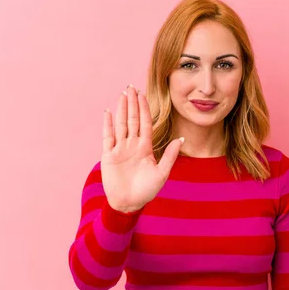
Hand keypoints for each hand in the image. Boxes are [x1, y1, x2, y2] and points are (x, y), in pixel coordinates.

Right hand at [101, 85, 183, 212]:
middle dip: (133, 103)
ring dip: (121, 109)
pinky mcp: (109, 155)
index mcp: (145, 147)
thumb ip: (169, 156)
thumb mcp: (162, 173)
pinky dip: (108, 124)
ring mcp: (120, 149)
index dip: (145, 109)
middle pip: (133, 119)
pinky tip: (108, 112)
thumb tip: (180, 139)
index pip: (146, 123)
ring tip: (122, 94)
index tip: (143, 94)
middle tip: (131, 86)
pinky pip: (108, 136)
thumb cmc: (147, 190)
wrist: (129, 203)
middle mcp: (132, 145)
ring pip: (121, 124)